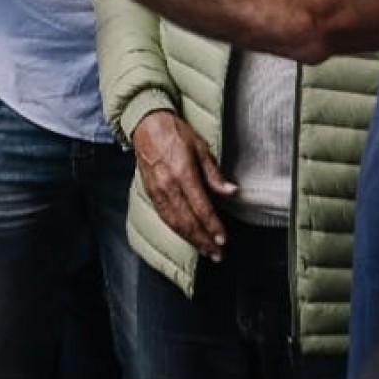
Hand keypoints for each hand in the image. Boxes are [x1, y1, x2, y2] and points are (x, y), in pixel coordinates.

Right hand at [130, 110, 235, 258]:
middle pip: (187, 220)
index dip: (213, 226)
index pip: (201, 207)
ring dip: (191, 239)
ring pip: (174, 222)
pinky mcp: (149, 192)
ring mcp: (156, 190)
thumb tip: (232, 192)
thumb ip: (214, 174)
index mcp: (183, 172)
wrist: (146, 124)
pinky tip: (187, 237)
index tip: (223, 239)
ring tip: (205, 251)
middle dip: (203, 240)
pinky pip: (164, 216)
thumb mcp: (201, 147)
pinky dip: (176, 230)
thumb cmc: (175, 133)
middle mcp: (168, 185)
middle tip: (217, 254)